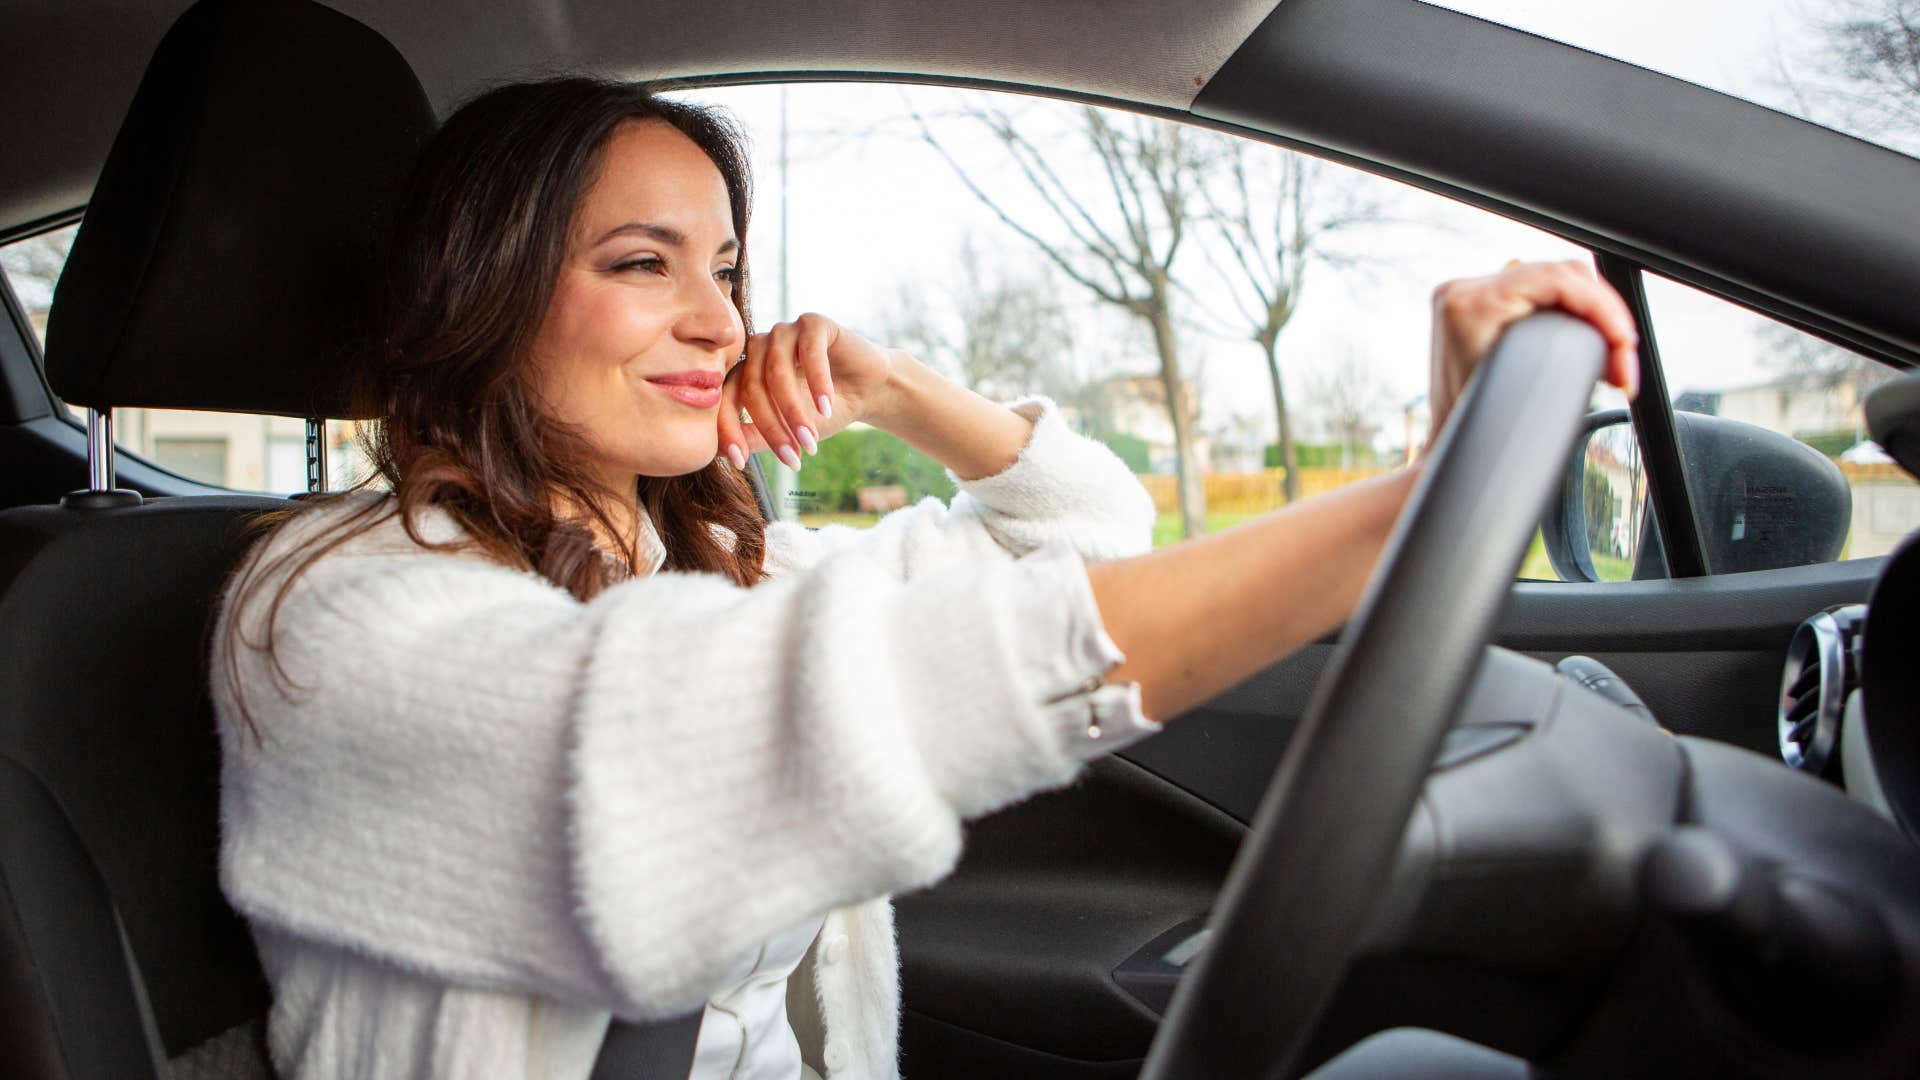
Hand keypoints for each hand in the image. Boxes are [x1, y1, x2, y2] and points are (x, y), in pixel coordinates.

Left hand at [714, 313, 899, 469]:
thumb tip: (719, 454)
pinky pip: (808, 352)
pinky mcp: (813, 323)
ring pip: (776, 372)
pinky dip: (817, 382)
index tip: (739, 462)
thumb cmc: (824, 411)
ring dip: (794, 410)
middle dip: (772, 427)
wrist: (868, 390)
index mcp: (746, 370)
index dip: (729, 430)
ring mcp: (784, 332)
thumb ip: (755, 436)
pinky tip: (826, 406)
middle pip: (752, 387)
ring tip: (811, 439)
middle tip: (792, 457)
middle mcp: (759, 348)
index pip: (726, 398)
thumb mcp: (787, 430)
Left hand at [1428, 259, 1639, 435]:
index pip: (1556, 279)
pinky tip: (1590, 336)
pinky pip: (1540, 293)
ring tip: (1612, 355)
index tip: (1625, 340)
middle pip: (1561, 277)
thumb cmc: (1474, 432)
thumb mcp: (1519, 391)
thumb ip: (1557, 359)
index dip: (1603, 306)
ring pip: (1555, 283)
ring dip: (1591, 315)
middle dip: (1604, 316)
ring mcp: (1470, 295)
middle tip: (1623, 363)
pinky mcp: (1481, 305)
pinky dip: (1571, 313)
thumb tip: (1608, 339)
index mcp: (1471, 305)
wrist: (1448, 448)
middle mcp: (1465, 291)